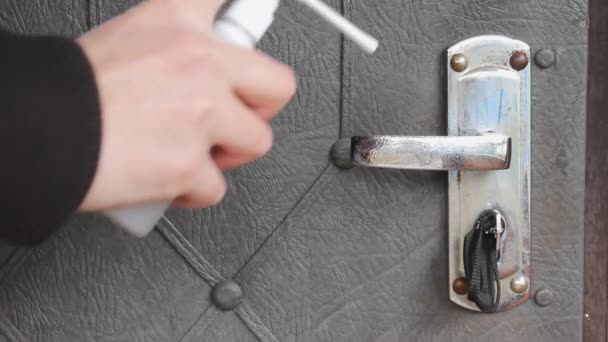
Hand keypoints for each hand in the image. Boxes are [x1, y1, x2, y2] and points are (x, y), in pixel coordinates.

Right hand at [77, 0, 295, 210]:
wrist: (37, 132)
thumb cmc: (72, 92)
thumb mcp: (126, 39)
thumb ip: (174, 46)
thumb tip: (196, 59)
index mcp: (179, 21)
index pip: (231, 0)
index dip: (248, 12)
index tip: (252, 20)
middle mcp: (199, 63)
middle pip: (277, 86)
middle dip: (259, 109)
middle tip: (236, 116)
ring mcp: (200, 115)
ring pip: (256, 142)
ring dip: (227, 154)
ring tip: (194, 151)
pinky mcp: (190, 165)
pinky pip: (216, 188)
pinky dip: (194, 191)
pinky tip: (170, 178)